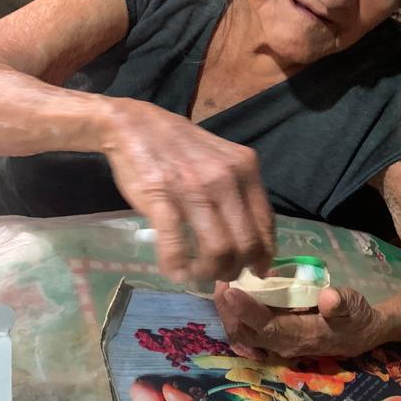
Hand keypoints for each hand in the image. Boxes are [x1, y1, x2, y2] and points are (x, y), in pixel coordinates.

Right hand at [101, 98, 274, 282]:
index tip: (257, 270)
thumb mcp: (222, 160)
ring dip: (210, 272)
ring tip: (200, 274)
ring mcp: (194, 189)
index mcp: (246, 168)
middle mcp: (226, 178)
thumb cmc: (181, 147)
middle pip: (246, 243)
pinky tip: (176, 272)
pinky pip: (176, 246)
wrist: (134, 125)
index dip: (264, 254)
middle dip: (237, 269)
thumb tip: (253, 237)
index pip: (266, 224)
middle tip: (224, 275)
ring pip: (218, 250)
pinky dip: (178, 267)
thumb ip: (239, 192)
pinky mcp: (162, 199)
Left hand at [214, 282, 384, 358]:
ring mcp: (276, 341)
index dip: (247, 310)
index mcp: (301, 337)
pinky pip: (247, 328)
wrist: (360, 333)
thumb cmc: (355, 318)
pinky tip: (234, 291)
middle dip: (228, 310)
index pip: (267, 326)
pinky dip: (236, 312)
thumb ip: (341, 304)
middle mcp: (283, 344)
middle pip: (245, 333)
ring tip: (222, 285)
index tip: (231, 290)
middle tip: (221, 282)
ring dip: (228, 311)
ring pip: (242, 332)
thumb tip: (328, 297)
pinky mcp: (273, 335)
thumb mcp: (355, 307)